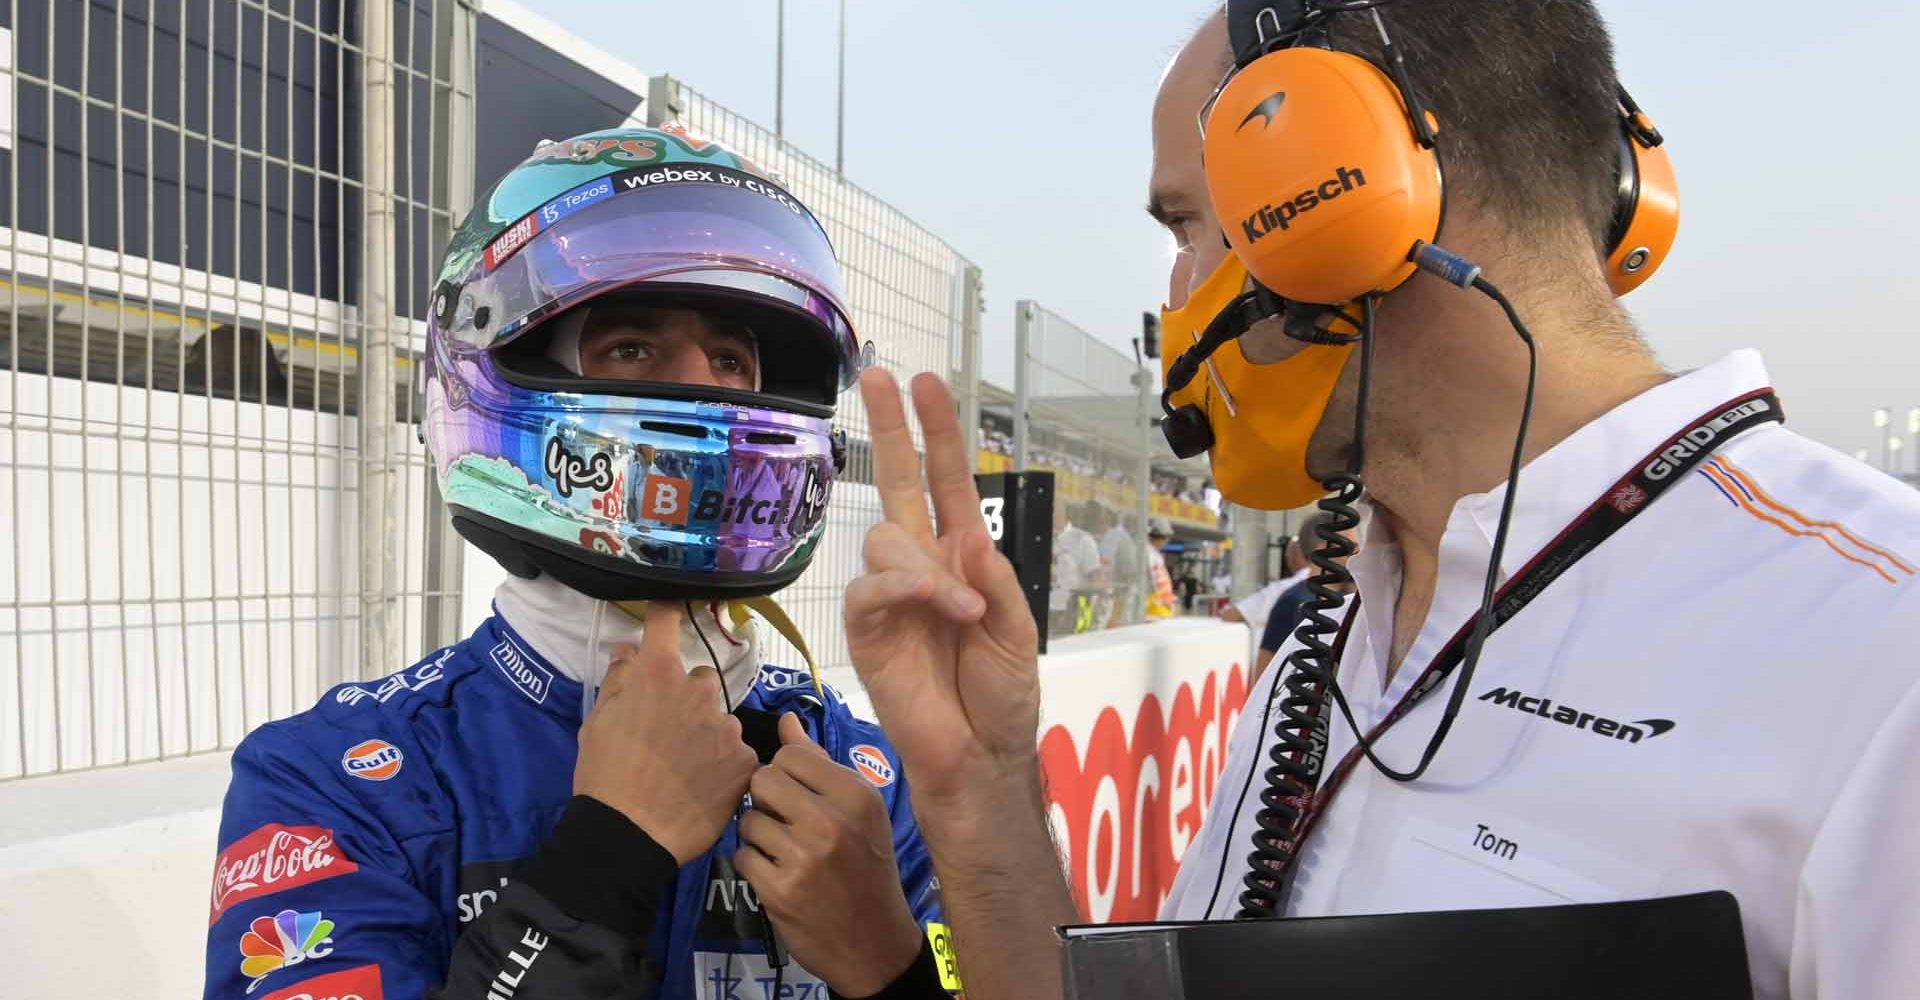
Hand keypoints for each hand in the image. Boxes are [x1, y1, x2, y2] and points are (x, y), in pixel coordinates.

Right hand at [573, 603, 756, 864]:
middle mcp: (700, 691)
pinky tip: (701, 785)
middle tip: (667, 731)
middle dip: (688, 697)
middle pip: (701, 678)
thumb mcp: (596, 723)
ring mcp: (727, 726)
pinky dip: (723, 763)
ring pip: (720, 718)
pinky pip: (736, 751)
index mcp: (658, 675)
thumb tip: (629, 649)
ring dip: (707, 733)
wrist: (630, 836)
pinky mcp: (745, 760)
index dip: (668, 610)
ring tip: (683, 767)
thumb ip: (618, 679)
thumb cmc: (605, 777)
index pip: (667, 620)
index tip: (671, 607)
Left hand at [734, 714, 923, 996]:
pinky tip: (777, 875)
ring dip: (759, 836)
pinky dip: (753, 865)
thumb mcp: (858, 811)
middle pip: (762, 781)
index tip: (797, 796)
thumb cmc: (867, 867)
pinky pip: (742, 856)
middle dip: (767, 801)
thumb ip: (819, 763)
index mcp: (855, 794)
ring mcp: (804, 857)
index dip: (784, 774)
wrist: (875, 942)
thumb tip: (786, 719)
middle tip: (786, 823)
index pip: (790, 755)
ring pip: (748, 820)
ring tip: (784, 852)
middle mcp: (831, 821)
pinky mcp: (780, 890)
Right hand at [844, 370, 1043, 810]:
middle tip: (880, 378)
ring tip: (965, 611)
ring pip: (886, 539)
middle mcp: (922, 567)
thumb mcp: (1017, 630)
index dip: (936, 434)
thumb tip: (965, 537)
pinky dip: (908, 589)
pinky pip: (871, 588)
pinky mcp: (867, 629)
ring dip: (930, 568)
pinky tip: (938, 607)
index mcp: (961, 558)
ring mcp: (891, 596)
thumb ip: (993, 578)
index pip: (945, 482)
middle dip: (889, 429)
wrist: (978, 755)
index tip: (926, 384)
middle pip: (896, 483)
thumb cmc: (1000, 698)